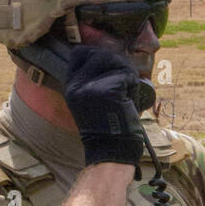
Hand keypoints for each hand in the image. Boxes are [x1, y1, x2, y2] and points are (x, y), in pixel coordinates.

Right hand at [64, 46, 146, 178]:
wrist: (110, 151)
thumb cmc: (105, 129)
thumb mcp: (87, 102)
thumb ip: (91, 80)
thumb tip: (108, 58)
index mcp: (70, 86)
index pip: (79, 53)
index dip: (97, 55)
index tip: (109, 67)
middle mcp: (78, 84)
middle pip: (100, 54)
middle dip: (116, 64)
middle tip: (123, 82)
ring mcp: (93, 86)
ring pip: (117, 63)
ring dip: (127, 75)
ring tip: (126, 94)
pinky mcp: (110, 90)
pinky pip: (128, 76)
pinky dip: (134, 87)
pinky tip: (130, 102)